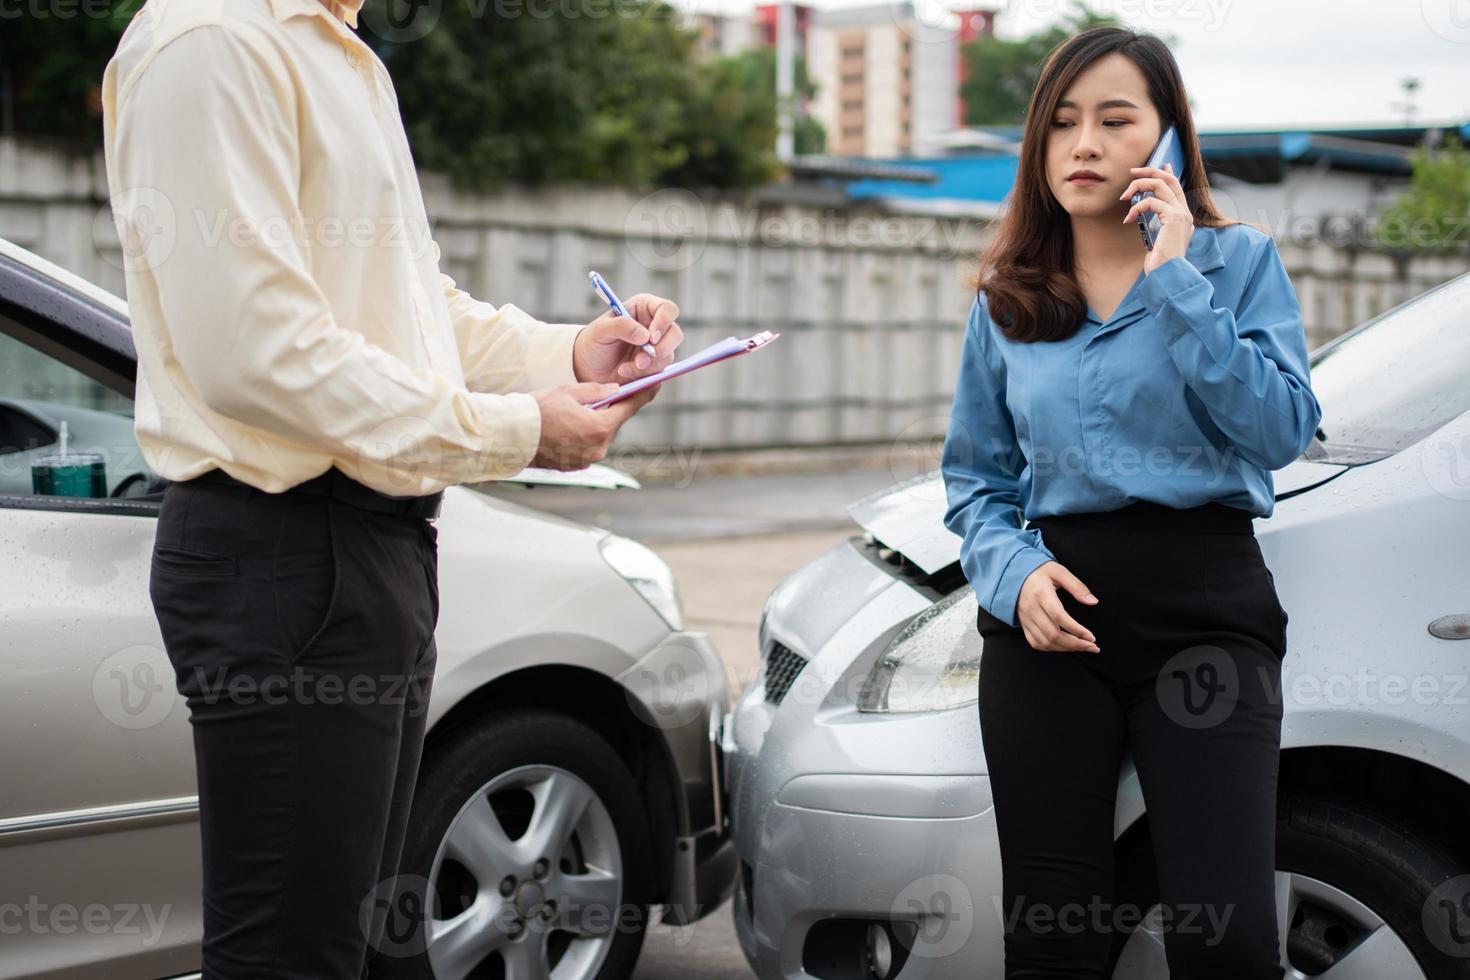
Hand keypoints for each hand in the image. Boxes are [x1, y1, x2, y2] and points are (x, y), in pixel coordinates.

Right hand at [528, 381, 660, 470]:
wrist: (511, 435)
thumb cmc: (537, 411)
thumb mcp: (569, 392)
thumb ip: (596, 391)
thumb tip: (615, 390)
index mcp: (599, 428)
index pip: (628, 408)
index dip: (642, 395)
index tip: (654, 386)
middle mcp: (597, 448)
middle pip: (612, 424)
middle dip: (610, 410)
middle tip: (606, 395)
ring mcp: (586, 460)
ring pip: (598, 436)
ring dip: (593, 424)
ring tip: (575, 412)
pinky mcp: (574, 466)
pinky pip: (586, 447)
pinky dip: (582, 437)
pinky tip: (567, 427)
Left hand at [573, 293, 683, 384]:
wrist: (588, 367)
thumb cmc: (593, 341)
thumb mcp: (600, 329)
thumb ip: (621, 326)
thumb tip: (645, 336)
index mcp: (644, 308)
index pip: (667, 309)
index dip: (664, 323)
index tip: (651, 338)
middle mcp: (655, 326)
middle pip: (675, 334)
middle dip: (660, 350)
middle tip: (640, 361)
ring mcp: (657, 347)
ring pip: (668, 356)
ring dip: (648, 366)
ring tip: (624, 369)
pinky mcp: (655, 366)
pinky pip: (660, 372)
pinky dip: (644, 376)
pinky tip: (626, 374)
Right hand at [1016, 561, 1101, 652]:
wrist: (1014, 574)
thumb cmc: (1039, 571)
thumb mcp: (1059, 572)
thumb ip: (1077, 586)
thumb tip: (1093, 601)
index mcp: (1041, 593)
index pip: (1059, 617)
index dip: (1076, 629)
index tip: (1091, 636)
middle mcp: (1031, 608)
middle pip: (1053, 634)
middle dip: (1075, 644)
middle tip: (1092, 646)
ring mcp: (1026, 619)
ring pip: (1045, 642)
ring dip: (1066, 648)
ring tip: (1082, 647)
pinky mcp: (1024, 624)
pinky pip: (1036, 643)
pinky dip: (1051, 648)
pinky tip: (1064, 646)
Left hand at [1120, 162, 1193, 274]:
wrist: (1167, 275)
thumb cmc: (1159, 262)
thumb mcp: (1156, 238)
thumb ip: (1156, 223)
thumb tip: (1144, 209)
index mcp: (1183, 216)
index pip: (1177, 187)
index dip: (1167, 173)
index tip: (1159, 165)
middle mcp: (1185, 212)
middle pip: (1169, 180)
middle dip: (1150, 171)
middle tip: (1132, 172)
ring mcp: (1181, 214)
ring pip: (1160, 185)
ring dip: (1138, 186)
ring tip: (1124, 197)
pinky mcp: (1173, 218)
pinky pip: (1151, 202)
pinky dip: (1136, 208)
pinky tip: (1128, 219)